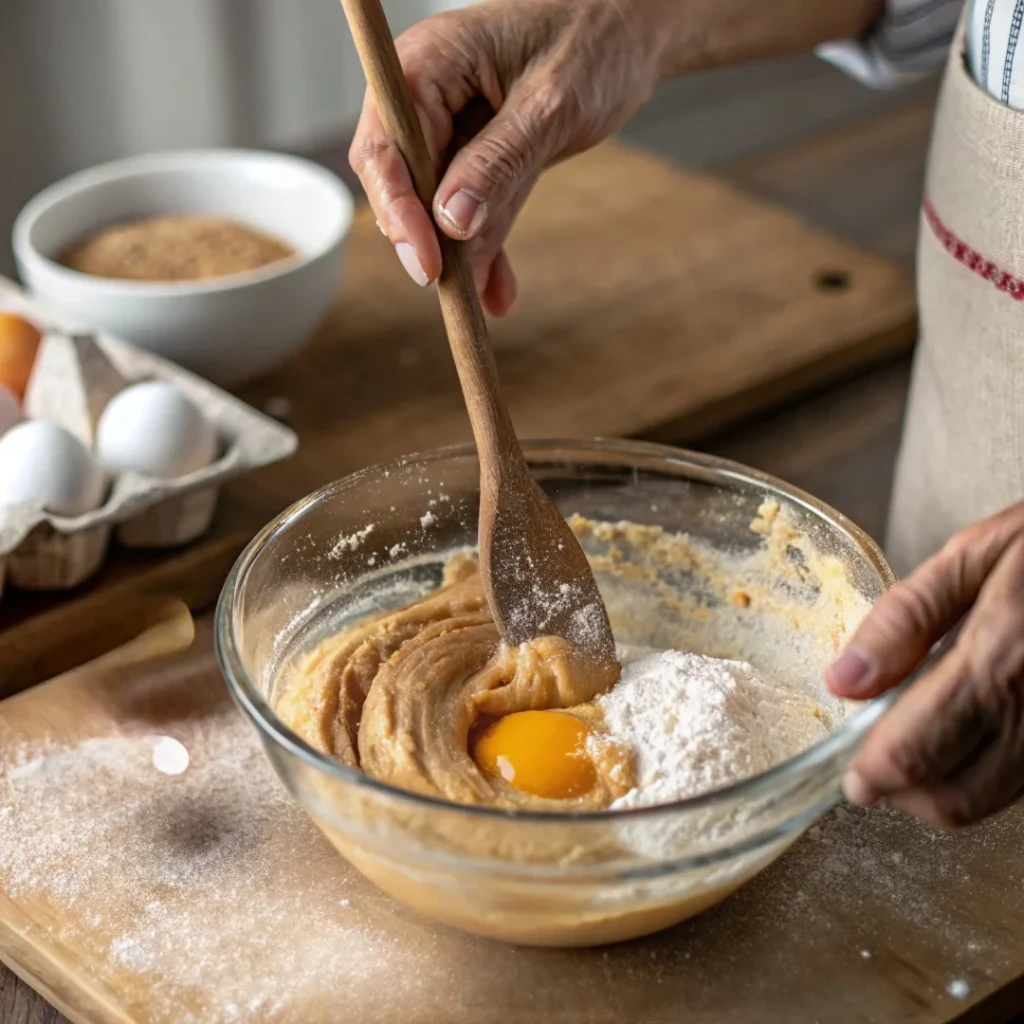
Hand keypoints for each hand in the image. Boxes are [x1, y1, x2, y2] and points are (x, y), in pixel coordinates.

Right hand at [349, 0, 669, 314]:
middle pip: (401, 183)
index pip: (386, 146)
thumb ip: (498, 161)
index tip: (426, 261)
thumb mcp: (550, 103)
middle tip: (453, 288)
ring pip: (438, 208)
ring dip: (461, 258)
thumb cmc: (594, 41)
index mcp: (428, 65)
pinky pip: (474, 213)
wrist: (631, 34)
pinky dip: (487, 251)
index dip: (398, 208)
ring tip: (487, 298)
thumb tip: (451, 220)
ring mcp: (453, 132)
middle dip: (426, 239)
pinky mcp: (480, 160)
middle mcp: (429, 99)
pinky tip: (499, 291)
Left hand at [826, 502, 1023, 827]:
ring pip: (991, 802)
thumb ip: (904, 619)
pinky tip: (968, 733)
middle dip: (902, 791)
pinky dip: (984, 776)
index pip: (918, 752)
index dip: (872, 775)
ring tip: (917, 740)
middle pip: (954, 799)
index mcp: (1000, 658)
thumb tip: (844, 682)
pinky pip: (1023, 783)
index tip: (850, 775)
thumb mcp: (973, 555)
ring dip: (941, 789)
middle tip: (877, 757)